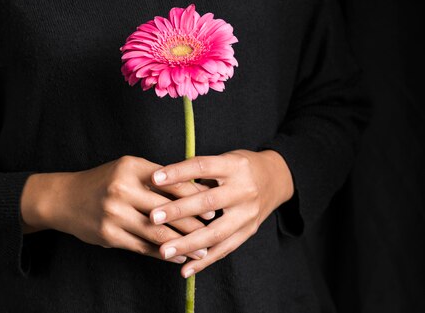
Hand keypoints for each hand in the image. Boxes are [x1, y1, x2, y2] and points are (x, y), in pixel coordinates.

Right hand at [21, 155, 213, 263]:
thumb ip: (156, 178)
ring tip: (203, 249)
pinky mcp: (110, 235)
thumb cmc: (103, 182)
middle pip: (168, 209)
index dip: (195, 195)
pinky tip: (180, 257)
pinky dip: (165, 254)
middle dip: (195, 222)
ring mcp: (114, 213)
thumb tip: (195, 189)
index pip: (171, 182)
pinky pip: (144, 247)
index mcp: (131, 168)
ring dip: (184, 243)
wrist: (65, 198)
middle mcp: (122, 189)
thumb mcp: (126, 169)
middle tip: (215, 229)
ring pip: (158, 232)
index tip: (213, 204)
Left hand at [147, 150, 293, 276]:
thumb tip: (161, 183)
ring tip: (163, 251)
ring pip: (216, 232)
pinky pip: (225, 249)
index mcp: (234, 166)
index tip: (154, 179)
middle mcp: (244, 190)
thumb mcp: (223, 160)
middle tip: (153, 218)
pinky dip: (204, 261)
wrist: (276, 179)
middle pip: (208, 202)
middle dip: (178, 211)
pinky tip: (185, 269)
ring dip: (188, 243)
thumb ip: (198, 173)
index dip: (178, 172)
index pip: (202, 167)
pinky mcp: (249, 231)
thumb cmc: (238, 167)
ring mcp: (248, 213)